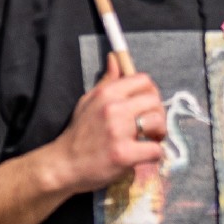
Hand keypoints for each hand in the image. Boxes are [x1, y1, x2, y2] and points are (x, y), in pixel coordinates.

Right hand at [45, 71, 164, 194]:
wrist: (63, 165)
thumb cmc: (78, 133)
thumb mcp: (88, 101)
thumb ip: (107, 81)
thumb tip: (115, 58)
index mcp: (107, 93)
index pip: (143, 80)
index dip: (151, 92)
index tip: (148, 106)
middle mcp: (113, 109)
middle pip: (154, 100)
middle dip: (159, 113)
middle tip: (152, 126)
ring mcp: (118, 132)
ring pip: (158, 122)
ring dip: (159, 133)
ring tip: (150, 140)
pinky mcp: (123, 155)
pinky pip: (154, 149)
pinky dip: (154, 154)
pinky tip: (145, 156)